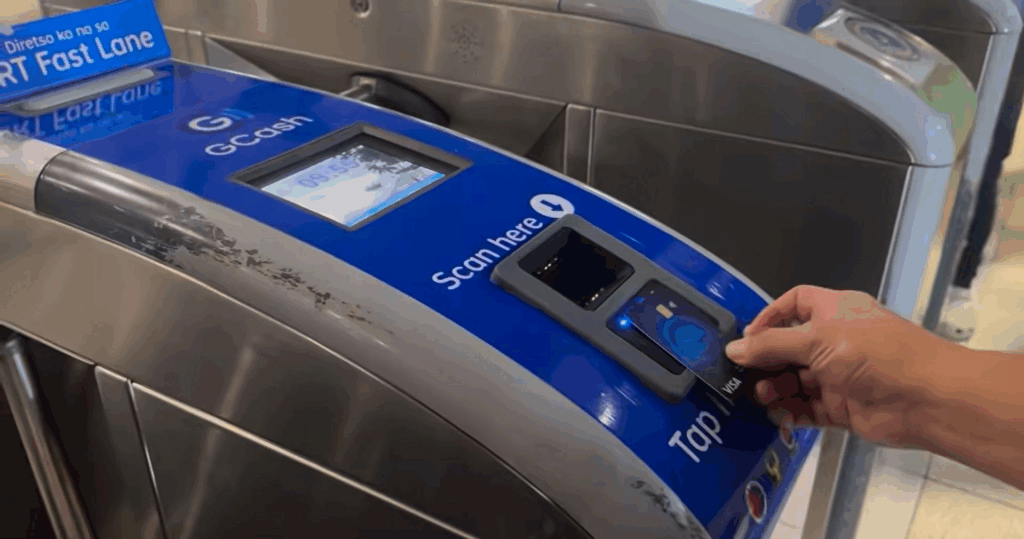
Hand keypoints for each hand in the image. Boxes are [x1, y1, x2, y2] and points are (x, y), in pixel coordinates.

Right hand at [724, 285, 957, 447]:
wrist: (927, 399)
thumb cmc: (875, 355)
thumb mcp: (818, 340)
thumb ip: (772, 346)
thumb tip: (734, 349)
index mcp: (835, 311)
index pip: (795, 304)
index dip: (770, 316)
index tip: (748, 337)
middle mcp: (836, 341)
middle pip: (789, 347)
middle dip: (766, 360)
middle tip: (743, 374)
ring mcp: (839, 375)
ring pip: (796, 380)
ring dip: (775, 388)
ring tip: (763, 396)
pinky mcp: (842, 407)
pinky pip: (808, 409)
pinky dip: (791, 413)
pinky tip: (778, 416)